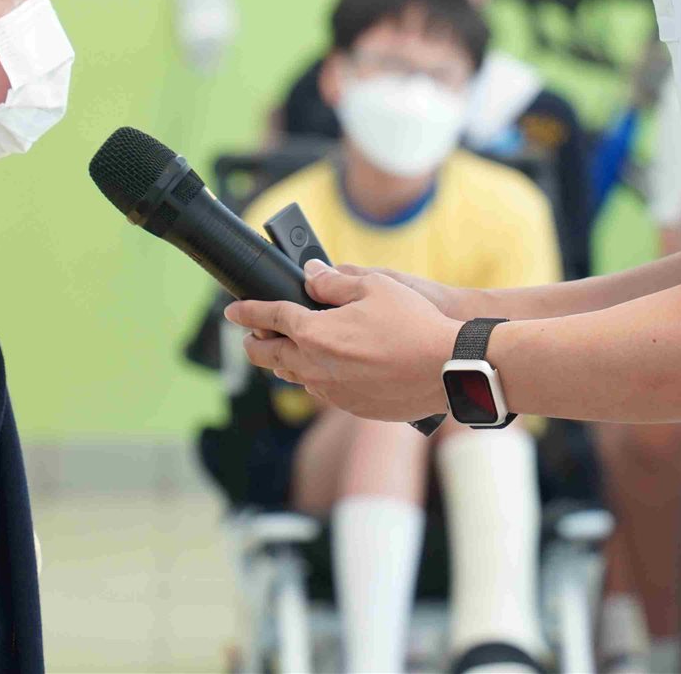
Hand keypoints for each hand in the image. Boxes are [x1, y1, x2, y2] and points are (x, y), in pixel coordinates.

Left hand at [225, 262, 459, 422]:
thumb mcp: (374, 286)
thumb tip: (310, 273)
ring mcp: (332, 390)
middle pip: (269, 356)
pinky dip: (314, 375)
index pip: (269, 318)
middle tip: (250, 334)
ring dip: (282, 360)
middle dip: (254, 342)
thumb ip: (334, 281)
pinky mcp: (351, 406)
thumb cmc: (414, 324)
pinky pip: (321, 389)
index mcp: (315, 333)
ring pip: (293, 376)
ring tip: (282, 350)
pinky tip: (324, 366)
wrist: (448, 370)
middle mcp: (316, 366)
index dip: (247, 311)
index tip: (233, 309)